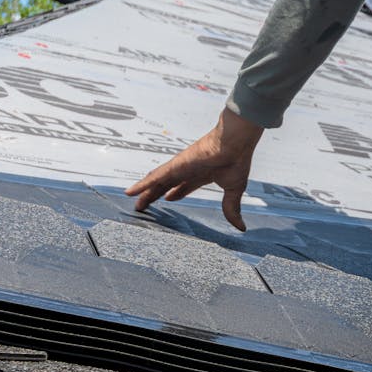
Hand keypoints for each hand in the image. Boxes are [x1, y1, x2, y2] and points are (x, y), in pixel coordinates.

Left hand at [125, 107, 263, 230]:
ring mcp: (179, 168)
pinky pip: (154, 178)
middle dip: (156, 195)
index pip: (185, 185)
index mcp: (203, 174)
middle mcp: (188, 170)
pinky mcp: (174, 167)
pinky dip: (142, 185)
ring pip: (157, 182)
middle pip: (167, 185)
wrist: (234, 144)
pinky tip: (130, 192)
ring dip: (145, 192)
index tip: (169, 199)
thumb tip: (241, 227)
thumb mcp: (234, 191)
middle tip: (146, 204)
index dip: (176, 192)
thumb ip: (232, 208)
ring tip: (134, 201)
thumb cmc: (236, 160)